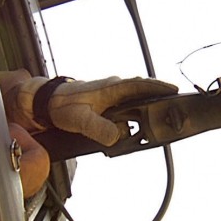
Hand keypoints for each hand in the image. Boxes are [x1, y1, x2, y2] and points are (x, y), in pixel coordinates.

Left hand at [5, 73, 177, 147]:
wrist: (44, 102)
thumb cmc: (60, 106)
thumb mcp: (80, 120)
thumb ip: (99, 128)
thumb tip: (118, 136)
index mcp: (111, 88)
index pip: (140, 85)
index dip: (159, 87)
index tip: (175, 90)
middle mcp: (113, 88)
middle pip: (142, 91)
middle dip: (158, 97)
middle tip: (174, 105)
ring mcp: (110, 94)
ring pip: (134, 99)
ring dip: (146, 106)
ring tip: (157, 119)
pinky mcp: (106, 103)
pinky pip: (125, 106)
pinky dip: (132, 113)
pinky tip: (132, 125)